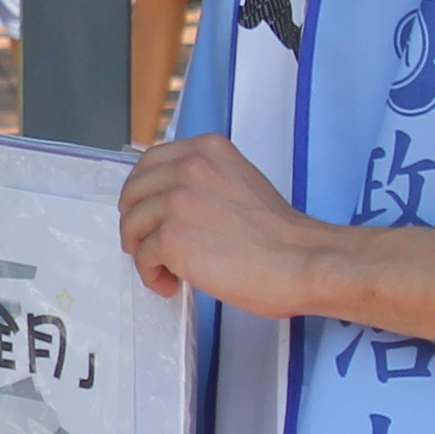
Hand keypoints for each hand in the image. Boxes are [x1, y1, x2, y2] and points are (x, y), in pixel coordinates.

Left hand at [119, 133, 313, 313]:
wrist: (301, 261)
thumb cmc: (278, 234)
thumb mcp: (239, 181)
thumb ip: (203, 180)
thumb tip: (167, 200)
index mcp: (206, 149)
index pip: (149, 162)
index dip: (141, 192)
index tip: (146, 211)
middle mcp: (188, 167)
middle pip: (133, 192)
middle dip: (135, 222)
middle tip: (148, 244)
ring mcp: (178, 201)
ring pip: (133, 225)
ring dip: (143, 252)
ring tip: (167, 270)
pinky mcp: (172, 237)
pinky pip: (143, 257)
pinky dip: (152, 275)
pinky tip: (172, 283)